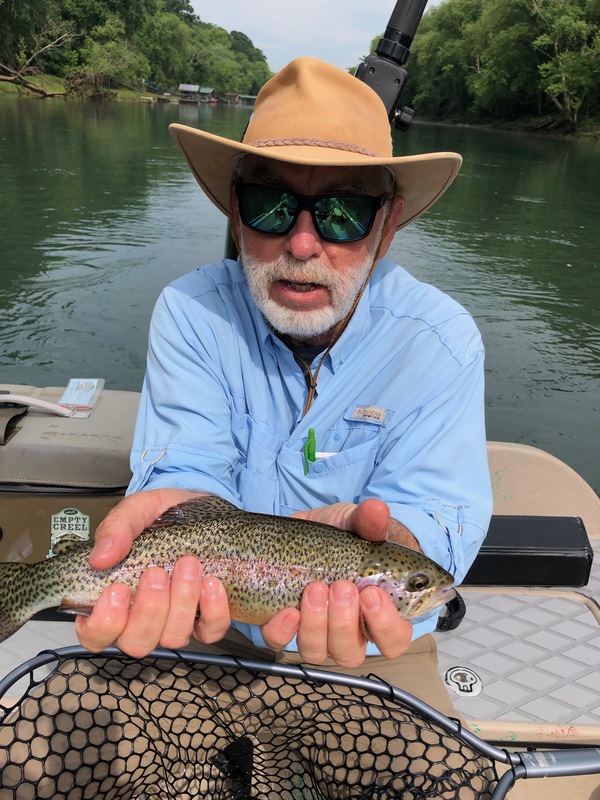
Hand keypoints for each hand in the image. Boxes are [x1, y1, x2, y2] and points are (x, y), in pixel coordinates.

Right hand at [75, 489, 230, 657]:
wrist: (197, 508)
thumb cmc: (160, 515)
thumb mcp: (136, 510)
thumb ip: (116, 528)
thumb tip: (100, 558)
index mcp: (112, 598)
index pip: (94, 634)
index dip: (103, 624)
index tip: (117, 590)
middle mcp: (141, 617)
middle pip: (136, 642)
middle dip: (149, 610)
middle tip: (156, 572)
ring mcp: (174, 621)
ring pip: (173, 638)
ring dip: (182, 603)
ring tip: (188, 565)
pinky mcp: (205, 618)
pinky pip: (210, 632)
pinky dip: (213, 611)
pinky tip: (211, 583)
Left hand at [260, 498, 413, 665]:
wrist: (307, 530)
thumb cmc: (345, 535)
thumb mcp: (358, 523)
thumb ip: (369, 521)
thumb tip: (377, 510)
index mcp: (379, 614)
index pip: (393, 640)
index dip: (385, 626)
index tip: (371, 594)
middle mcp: (349, 631)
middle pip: (350, 653)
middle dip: (344, 622)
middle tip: (340, 587)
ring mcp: (316, 632)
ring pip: (317, 651)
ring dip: (315, 625)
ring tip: (315, 589)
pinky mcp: (284, 623)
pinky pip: (280, 641)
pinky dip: (282, 630)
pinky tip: (286, 610)